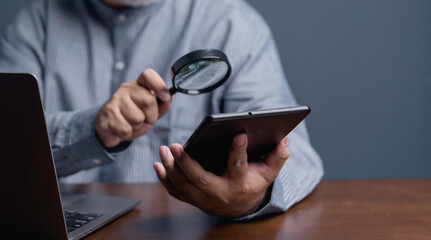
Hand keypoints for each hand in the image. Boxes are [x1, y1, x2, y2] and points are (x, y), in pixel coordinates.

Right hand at [95, 69, 170, 147]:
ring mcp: (115, 99)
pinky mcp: (107, 113)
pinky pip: (126, 129)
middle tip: (143, 120)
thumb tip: (168, 100)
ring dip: (138, 127)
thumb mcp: (149, 112)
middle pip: (149, 102)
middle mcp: (126, 89)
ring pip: (138, 119)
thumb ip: (161, 107)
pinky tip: (121, 129)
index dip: (159, 85)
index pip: (148, 75)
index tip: (166, 97)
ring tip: (130, 124)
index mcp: (138, 85)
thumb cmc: (132, 117)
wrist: (108, 128)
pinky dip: (127, 134)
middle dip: (151, 117)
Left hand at [154, 133, 289, 217]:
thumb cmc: (253, 183)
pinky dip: (164, 179)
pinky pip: (175, 191)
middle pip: (200, 180)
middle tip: (177, 146)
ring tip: (165, 149)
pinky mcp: (192, 199)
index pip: (238, 166)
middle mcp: (220, 193)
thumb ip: (278, 156)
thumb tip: (285, 138)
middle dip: (187, 164)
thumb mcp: (269, 172)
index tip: (239, 133)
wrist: (239, 207)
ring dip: (171, 168)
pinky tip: (159, 164)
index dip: (239, 151)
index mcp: (240, 184)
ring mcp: (203, 198)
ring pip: (183, 185)